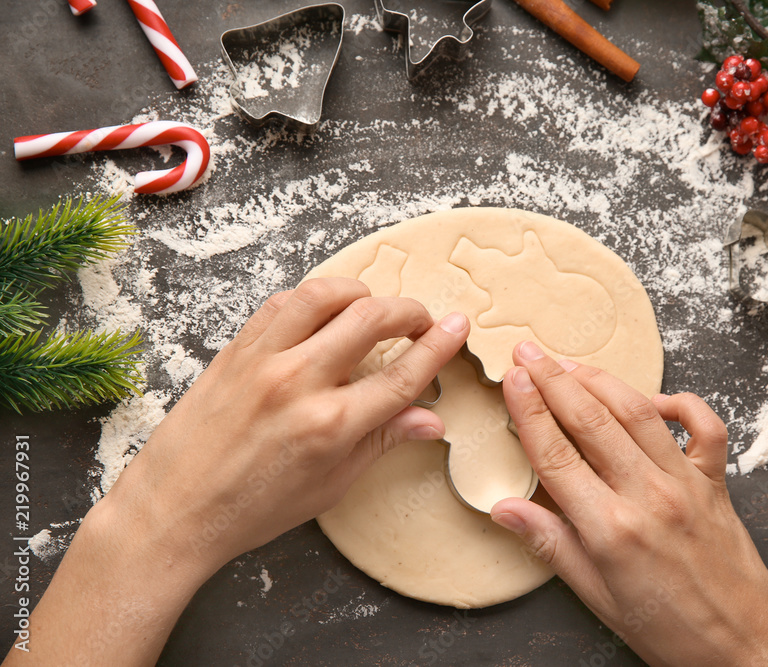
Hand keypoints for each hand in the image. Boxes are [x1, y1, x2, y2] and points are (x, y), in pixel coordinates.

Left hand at [109, 277, 470, 572]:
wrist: (174, 509)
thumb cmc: (251, 508)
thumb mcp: (329, 485)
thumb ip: (381, 442)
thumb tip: (430, 421)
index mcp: (329, 426)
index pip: (402, 376)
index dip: (438, 347)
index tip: (457, 328)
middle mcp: (298, 384)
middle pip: (371, 320)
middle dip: (409, 312)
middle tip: (422, 321)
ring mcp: (263, 361)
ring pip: (325, 295)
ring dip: (361, 292)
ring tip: (374, 307)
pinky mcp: (236, 350)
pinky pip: (281, 303)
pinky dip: (312, 297)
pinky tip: (324, 311)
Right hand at [492, 341, 767, 666]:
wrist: (745, 643)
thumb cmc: (671, 630)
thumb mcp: (597, 598)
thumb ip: (551, 546)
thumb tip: (505, 510)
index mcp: (610, 529)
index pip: (556, 454)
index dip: (529, 410)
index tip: (511, 379)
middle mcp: (648, 496)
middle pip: (591, 421)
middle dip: (554, 380)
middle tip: (528, 351)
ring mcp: (685, 484)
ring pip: (637, 413)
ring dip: (600, 381)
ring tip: (569, 363)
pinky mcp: (715, 482)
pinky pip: (702, 427)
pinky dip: (678, 403)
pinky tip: (651, 400)